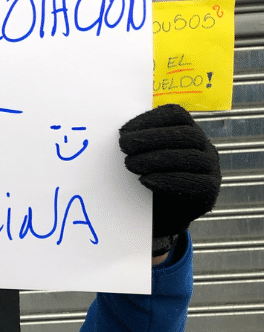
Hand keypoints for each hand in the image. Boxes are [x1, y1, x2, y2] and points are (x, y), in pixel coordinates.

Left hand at [119, 104, 220, 238]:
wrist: (158, 216)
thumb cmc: (147, 178)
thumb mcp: (142, 155)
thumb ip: (137, 141)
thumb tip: (120, 132)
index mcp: (187, 131)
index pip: (176, 115)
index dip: (150, 119)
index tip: (124, 130)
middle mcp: (204, 147)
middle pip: (187, 134)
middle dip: (152, 138)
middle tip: (124, 146)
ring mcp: (211, 169)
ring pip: (192, 157)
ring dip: (157, 159)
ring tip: (130, 164)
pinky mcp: (210, 192)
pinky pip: (197, 183)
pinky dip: (168, 180)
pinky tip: (146, 180)